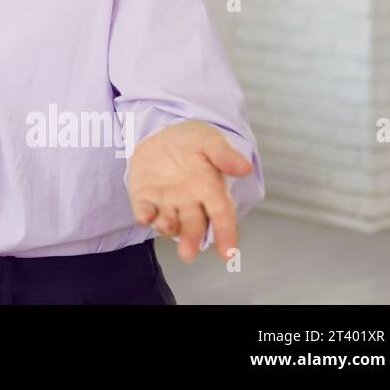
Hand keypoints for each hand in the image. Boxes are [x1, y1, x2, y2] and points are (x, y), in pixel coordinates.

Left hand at [127, 120, 254, 264]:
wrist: (162, 135)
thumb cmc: (192, 142)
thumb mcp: (209, 140)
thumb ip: (224, 154)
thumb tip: (246, 168)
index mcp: (210, 190)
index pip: (222, 216)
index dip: (226, 235)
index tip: (228, 254)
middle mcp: (190, 202)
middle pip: (193, 225)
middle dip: (191, 240)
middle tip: (188, 254)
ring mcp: (166, 202)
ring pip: (169, 222)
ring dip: (167, 227)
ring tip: (167, 226)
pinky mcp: (144, 197)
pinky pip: (144, 210)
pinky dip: (144, 215)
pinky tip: (144, 216)